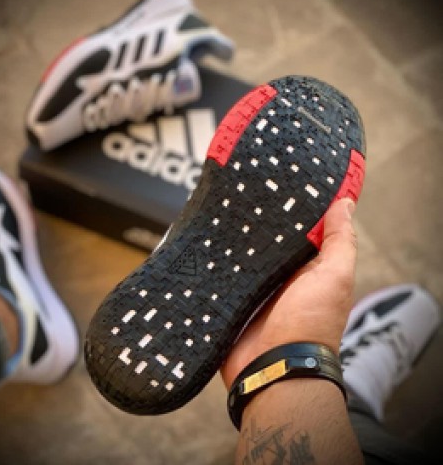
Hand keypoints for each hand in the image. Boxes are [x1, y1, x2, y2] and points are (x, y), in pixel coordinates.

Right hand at [221, 198, 356, 388]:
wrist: (273, 369)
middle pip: (267, 241)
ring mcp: (254, 288)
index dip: (293, 207)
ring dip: (232, 241)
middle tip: (240, 191)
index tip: (280, 180)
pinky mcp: (231, 299)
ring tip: (216, 211)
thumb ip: (340, 241)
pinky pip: (222, 275)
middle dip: (256, 221)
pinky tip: (202, 243)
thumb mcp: (334, 276)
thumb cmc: (310, 324)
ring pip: (242, 256)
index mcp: (307, 268)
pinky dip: (215, 262)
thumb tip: (345, 202)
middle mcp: (281, 276)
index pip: (300, 229)